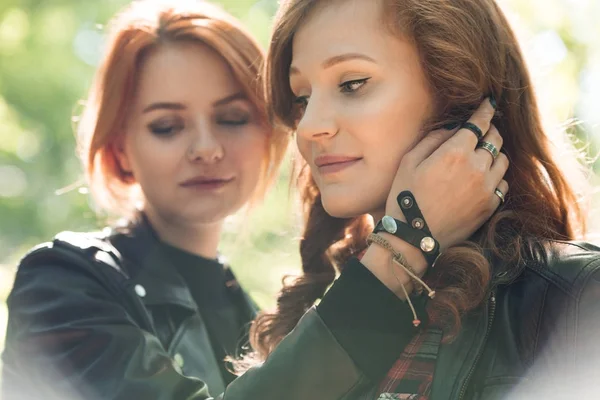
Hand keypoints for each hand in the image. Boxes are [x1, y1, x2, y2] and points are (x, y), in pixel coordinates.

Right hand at [386, 98, 508, 249]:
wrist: (413, 237)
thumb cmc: (406, 197)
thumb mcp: (409, 162)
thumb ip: (433, 140)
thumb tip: (452, 129)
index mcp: (455, 153)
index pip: (479, 123)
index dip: (486, 110)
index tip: (489, 103)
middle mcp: (477, 168)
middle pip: (495, 139)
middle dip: (490, 130)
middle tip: (483, 129)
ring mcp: (486, 188)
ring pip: (503, 160)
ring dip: (495, 153)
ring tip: (484, 154)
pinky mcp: (490, 206)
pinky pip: (503, 183)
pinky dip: (496, 175)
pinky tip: (484, 177)